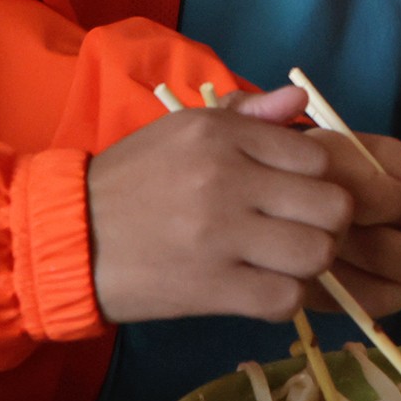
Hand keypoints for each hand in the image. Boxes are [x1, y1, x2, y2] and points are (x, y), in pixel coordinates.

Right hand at [88, 87, 400, 324]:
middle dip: (329, 224)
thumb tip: (301, 102)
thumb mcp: (181, 131)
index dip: (321, 179)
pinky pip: (285, 298)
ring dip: (310, 264)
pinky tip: (262, 289)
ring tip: (284, 262)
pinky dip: (284, 298)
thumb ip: (248, 115)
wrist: (68, 237)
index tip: (302, 194)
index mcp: (221, 135)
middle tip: (304, 231)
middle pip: (332, 206)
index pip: (317, 155)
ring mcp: (220, 236)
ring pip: (317, 254)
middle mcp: (226, 178)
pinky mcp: (211, 287)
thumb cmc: (131, 181)